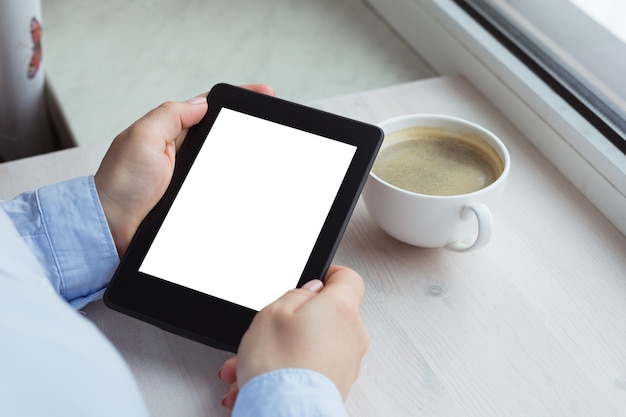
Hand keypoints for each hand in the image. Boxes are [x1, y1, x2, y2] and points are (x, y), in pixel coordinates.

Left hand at [94, 84, 274, 255]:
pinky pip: (221, 186)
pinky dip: (237, 184)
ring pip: (224, 160)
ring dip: (244, 157)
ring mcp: (187, 176)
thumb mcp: (142, 138)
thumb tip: (202, 103)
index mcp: (167, 130)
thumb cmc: (121, 185)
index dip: (236, 98)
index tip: (264, 95)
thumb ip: (170, 116)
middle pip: (221, 131)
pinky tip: (250, 184)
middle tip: (274, 125)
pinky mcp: (192, 199)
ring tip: (269, 153)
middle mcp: (179, 151)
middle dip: (247, 125)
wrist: (113, 230)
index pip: (208, 106)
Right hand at [218, 266, 368, 408]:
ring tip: (248, 365)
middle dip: (293, 322)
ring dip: (283, 351)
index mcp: (341, 309)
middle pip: (326, 315)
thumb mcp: (272, 313)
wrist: (286, 414)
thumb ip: (295, 295)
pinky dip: (289, 371)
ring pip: (313, 345)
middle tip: (266, 330)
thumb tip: (308, 293)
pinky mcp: (338, 386)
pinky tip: (260, 382)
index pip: (348, 278)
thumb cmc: (281, 367)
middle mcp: (353, 335)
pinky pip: (312, 368)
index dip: (329, 275)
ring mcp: (348, 364)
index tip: (314, 279)